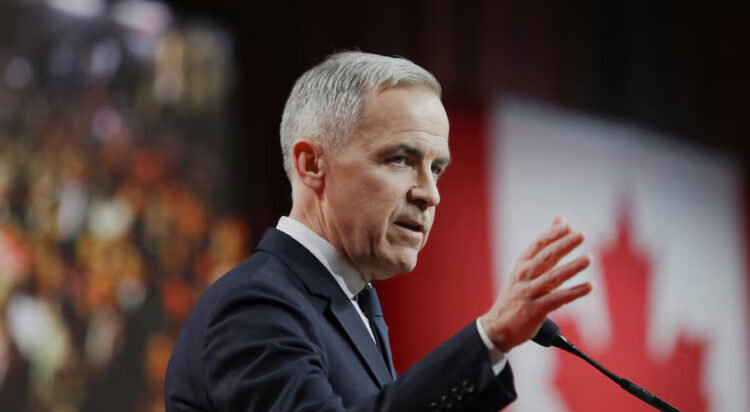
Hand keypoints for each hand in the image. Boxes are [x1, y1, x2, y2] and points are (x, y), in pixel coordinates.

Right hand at [480, 216, 591, 352]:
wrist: (498, 327)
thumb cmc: (516, 295)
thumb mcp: (525, 269)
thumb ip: (546, 247)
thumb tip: (561, 220)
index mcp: (521, 264)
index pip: (538, 245)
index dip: (553, 234)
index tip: (568, 226)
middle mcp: (523, 276)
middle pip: (546, 257)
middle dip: (564, 244)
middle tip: (581, 235)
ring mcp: (528, 293)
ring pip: (553, 277)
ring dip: (572, 267)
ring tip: (588, 258)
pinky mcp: (534, 310)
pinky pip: (558, 299)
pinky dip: (574, 292)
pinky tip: (588, 286)